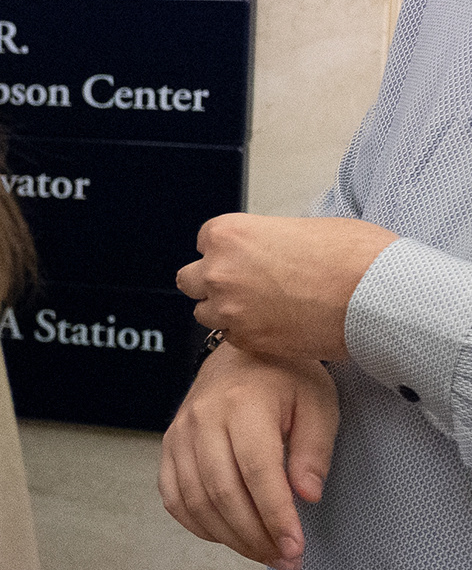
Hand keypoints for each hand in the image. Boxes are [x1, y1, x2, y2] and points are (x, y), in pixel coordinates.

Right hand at [159, 339, 342, 569]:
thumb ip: (314, 450)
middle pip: (222, 492)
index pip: (257, 472)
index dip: (275, 515)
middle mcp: (202, 420)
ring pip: (195, 500)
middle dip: (255, 535)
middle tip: (285, 561)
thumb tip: (306, 496)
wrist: (240, 353)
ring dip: (229, 537)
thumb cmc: (286, 378)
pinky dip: (197, 524)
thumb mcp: (317, 405)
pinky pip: (173, 496)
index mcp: (243, 405)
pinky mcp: (167, 447)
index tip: (296, 548)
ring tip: (263, 554)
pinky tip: (227, 536)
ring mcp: (178, 434)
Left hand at [176, 212, 396, 362]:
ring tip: (265, 308)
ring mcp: (229, 309)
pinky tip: (276, 325)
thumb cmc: (352, 256)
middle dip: (214, 283)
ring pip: (205, 312)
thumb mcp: (301, 228)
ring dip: (226, 311)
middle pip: (191, 280)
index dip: (227, 253)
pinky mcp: (248, 340)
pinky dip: (247, 333)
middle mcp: (219, 271)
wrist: (379, 295)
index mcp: (228, 235)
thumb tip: (265, 251)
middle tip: (247, 286)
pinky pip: (230, 337)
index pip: (204, 243)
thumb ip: (267, 241)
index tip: (245, 260)